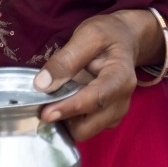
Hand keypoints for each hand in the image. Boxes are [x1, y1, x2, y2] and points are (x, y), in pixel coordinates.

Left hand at [32, 9, 160, 141]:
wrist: (125, 40)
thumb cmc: (108, 35)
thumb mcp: (88, 35)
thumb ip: (66, 59)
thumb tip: (42, 85)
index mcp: (121, 77)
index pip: (95, 99)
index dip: (69, 108)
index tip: (45, 113)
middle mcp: (122, 100)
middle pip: (90, 126)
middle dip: (64, 120)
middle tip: (42, 105)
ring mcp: (116, 112)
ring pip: (85, 131)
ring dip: (66, 122)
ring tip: (53, 102)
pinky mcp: (108, 118)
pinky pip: (85, 129)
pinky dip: (71, 122)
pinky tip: (63, 104)